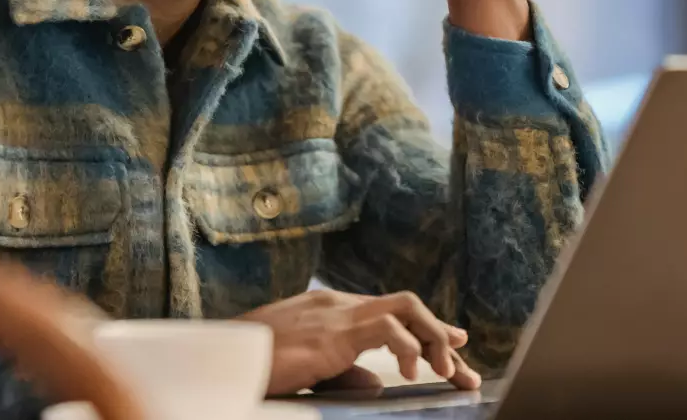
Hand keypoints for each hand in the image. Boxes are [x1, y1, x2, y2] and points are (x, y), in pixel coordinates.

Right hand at [240, 289, 480, 395]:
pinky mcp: (333, 332)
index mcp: (332, 311)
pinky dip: (408, 348)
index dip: (427, 330)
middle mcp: (338, 305)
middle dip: (440, 334)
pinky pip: (386, 329)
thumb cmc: (257, 366)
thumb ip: (346, 372)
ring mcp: (336, 314)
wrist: (224, 359)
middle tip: (462, 371)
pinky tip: (412, 373)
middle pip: (406, 305)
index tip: (456, 344)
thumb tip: (379, 382)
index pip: (390, 312)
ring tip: (448, 373)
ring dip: (434, 340)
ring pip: (405, 308)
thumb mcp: (310, 370)